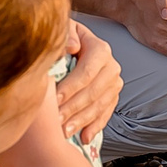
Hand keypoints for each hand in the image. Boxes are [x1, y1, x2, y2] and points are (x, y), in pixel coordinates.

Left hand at [53, 22, 121, 145]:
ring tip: (64, 133)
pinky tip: (83, 138)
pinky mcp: (112, 96)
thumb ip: (66, 34)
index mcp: (100, 49)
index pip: (87, 72)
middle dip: (74, 108)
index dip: (70, 88)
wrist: (73, 44)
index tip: (53, 101)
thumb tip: (71, 47)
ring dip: (82, 121)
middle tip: (55, 122)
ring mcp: (114, 83)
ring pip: (100, 105)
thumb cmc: (63, 38)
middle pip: (94, 92)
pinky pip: (105, 114)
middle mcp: (112, 67)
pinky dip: (94, 127)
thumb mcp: (63, 29)